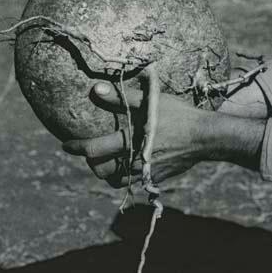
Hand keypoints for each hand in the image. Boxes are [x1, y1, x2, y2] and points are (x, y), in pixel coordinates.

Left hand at [63, 81, 265, 187]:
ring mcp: (145, 173)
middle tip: (91, 152)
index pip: (93, 150)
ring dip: (108, 172)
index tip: (66, 145)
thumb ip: (120, 98)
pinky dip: (126, 176)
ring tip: (108, 160)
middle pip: (101, 171)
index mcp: (129, 142)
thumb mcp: (150, 102)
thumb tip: (95, 90)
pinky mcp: (156, 179)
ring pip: (116, 180)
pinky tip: (129, 164)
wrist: (205, 137)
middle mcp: (134, 162)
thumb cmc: (178, 115)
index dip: (77, 147)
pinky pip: (134, 182)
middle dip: (92, 162)